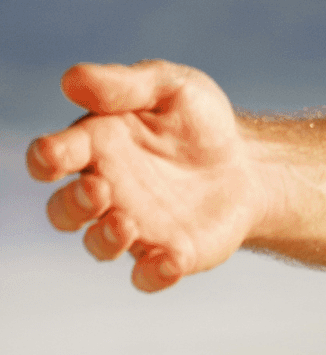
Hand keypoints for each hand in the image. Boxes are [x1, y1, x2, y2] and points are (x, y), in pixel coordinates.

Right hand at [24, 61, 271, 292]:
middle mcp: (105, 191)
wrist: (249, 164)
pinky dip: (152, 274)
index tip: (56, 156)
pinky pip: (147, 275)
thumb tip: (71, 79)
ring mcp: (134, 226)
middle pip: (64, 209)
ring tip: (127, 224)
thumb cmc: (198, 122)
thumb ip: (125, 85)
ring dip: (104, 239)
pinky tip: (170, 261)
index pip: (52, 157)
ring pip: (98, 244)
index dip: (47, 158)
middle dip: (73, 204)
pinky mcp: (169, 253)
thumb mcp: (172, 88)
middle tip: (100, 189)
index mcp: (95, 146)